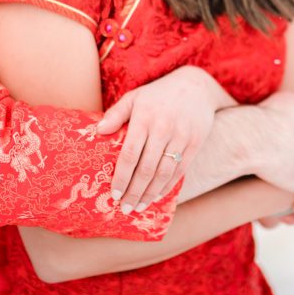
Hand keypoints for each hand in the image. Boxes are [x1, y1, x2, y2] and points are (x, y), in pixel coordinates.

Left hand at [97, 66, 234, 213]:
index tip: (113, 193)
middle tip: (124, 208)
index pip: (130, 154)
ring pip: (164, 173)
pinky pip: (180, 170)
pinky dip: (167, 187)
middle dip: (134, 192)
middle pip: (146, 169)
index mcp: (145, 118)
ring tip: (138, 207)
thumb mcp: (135, 97)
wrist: (195, 86)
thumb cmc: (158, 95)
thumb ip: (116, 113)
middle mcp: (163, 128)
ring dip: (150, 194)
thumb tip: (98, 131)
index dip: (121, 177)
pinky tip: (156, 196)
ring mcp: (181, 137)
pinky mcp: (195, 143)